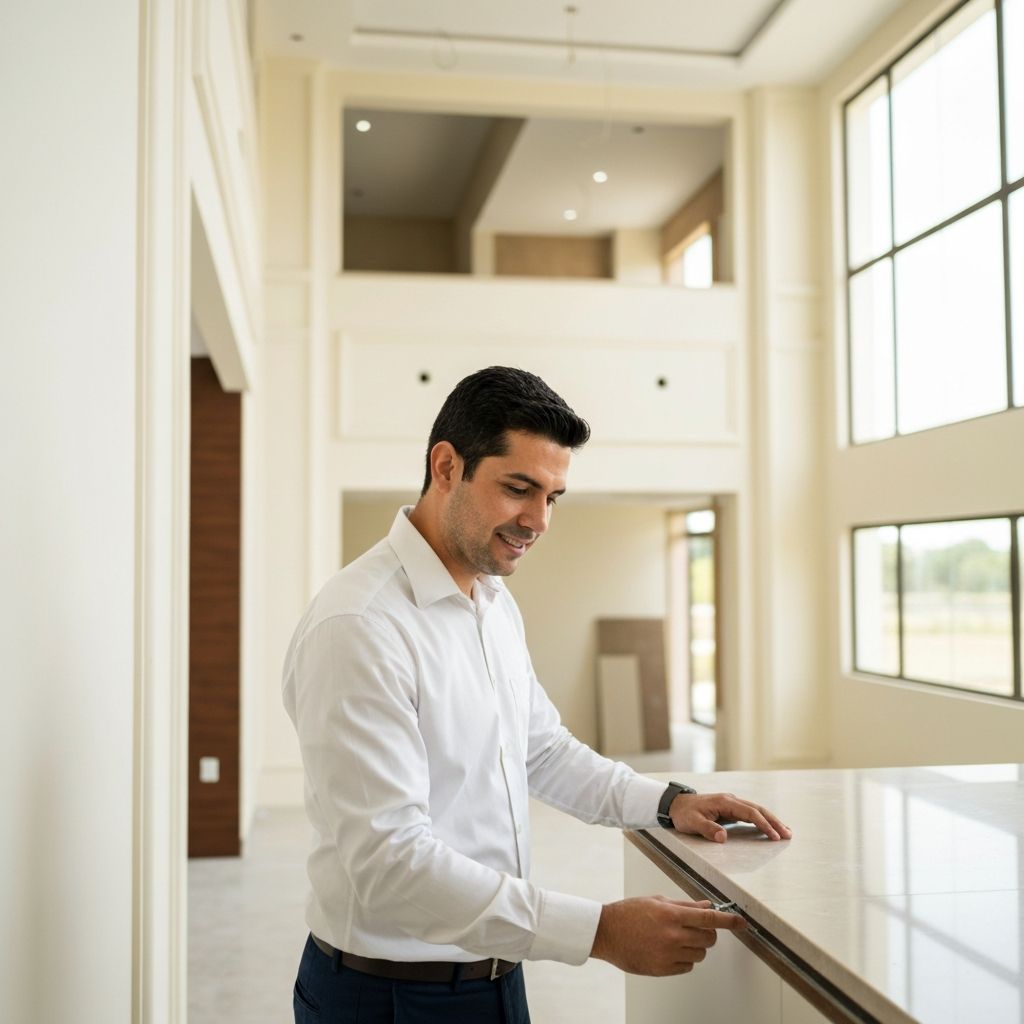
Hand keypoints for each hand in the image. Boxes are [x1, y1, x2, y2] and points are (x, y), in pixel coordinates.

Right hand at [590, 896, 744, 975]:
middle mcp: (672, 935)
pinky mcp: (662, 970)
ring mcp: (667, 955)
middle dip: (708, 933)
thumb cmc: (629, 913)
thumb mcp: (657, 901)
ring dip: (696, 947)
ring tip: (678, 938)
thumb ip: (684, 905)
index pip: (709, 918)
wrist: (606, 933)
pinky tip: (670, 950)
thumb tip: (707, 906)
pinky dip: (684, 959)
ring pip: (700, 955)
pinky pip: (687, 967)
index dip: (729, 921)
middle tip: (696, 928)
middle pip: (708, 939)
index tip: (741, 923)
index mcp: (671, 915)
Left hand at [670, 792, 791, 842]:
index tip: (774, 836)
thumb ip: (707, 829)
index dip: (763, 824)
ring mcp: (731, 804)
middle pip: (758, 809)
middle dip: (774, 821)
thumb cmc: (684, 813)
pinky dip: (762, 820)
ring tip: (786, 832)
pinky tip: (769, 828)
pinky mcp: (730, 809)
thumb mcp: (692, 822)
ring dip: (771, 820)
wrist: (675, 803)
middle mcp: (731, 800)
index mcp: (725, 802)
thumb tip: (723, 837)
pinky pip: (750, 814)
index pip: (750, 813)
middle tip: (788, 834)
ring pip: (756, 810)